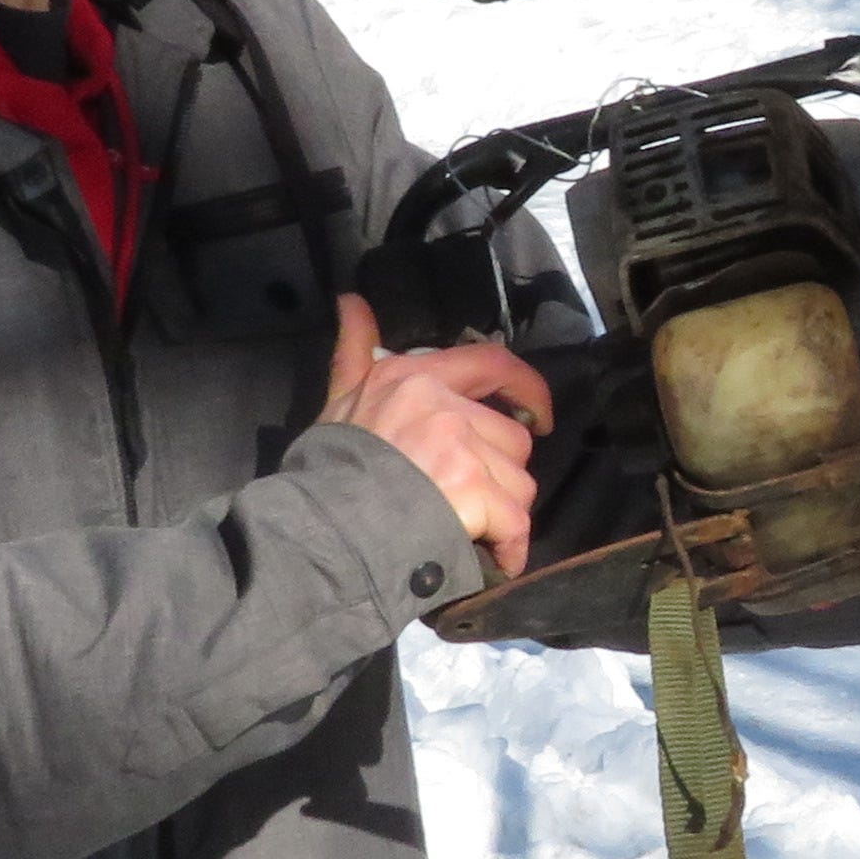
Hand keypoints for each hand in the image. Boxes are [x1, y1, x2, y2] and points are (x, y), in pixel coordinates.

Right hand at [321, 294, 554, 578]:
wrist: (320, 528)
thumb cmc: (329, 468)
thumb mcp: (340, 401)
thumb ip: (354, 353)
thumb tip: (352, 301)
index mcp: (414, 378)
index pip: (492, 364)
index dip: (526, 387)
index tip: (539, 415)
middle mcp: (443, 406)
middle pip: (512, 438)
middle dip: (499, 474)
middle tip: (468, 500)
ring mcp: (461, 448)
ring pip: (518, 482)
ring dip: (502, 512)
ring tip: (466, 527)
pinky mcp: (474, 492)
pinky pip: (516, 522)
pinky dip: (510, 546)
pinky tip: (495, 557)